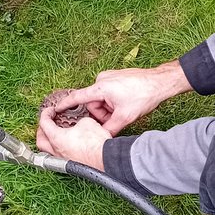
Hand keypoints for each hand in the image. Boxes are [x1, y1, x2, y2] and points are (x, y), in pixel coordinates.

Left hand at [36, 112, 109, 168]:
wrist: (105, 158)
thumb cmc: (95, 143)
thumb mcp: (86, 122)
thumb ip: (78, 121)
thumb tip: (79, 125)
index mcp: (56, 138)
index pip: (44, 123)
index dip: (46, 114)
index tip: (50, 111)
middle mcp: (56, 150)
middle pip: (40, 141)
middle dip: (41, 131)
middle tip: (47, 123)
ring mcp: (63, 159)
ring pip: (48, 151)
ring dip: (49, 141)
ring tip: (54, 134)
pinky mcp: (72, 163)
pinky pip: (59, 155)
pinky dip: (59, 148)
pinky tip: (67, 144)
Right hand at [46, 60, 191, 134]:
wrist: (160, 82)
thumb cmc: (144, 95)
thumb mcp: (125, 117)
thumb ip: (110, 129)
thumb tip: (102, 137)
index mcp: (100, 88)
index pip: (77, 97)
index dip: (65, 104)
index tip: (54, 109)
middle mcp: (101, 80)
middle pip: (93, 103)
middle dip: (102, 114)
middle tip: (115, 120)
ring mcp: (109, 77)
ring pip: (102, 100)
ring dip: (109, 109)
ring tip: (124, 111)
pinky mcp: (115, 77)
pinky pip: (108, 93)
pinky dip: (113, 102)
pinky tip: (126, 103)